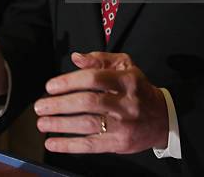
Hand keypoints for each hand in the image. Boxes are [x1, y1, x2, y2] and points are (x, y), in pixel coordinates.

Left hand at [34, 51, 167, 153]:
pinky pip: (90, 145)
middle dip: (60, 104)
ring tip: (42, 122)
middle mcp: (126, 102)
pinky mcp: (119, 144)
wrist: (162, 117)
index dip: (70, 81)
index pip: (94, 78)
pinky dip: (69, 145)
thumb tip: (76, 58)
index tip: (51, 86)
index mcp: (127, 80)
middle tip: (40, 105)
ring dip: (60, 124)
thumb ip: (100, 59)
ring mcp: (123, 125)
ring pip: (87, 124)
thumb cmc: (138, 88)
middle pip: (88, 102)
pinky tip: (52, 142)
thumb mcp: (125, 65)